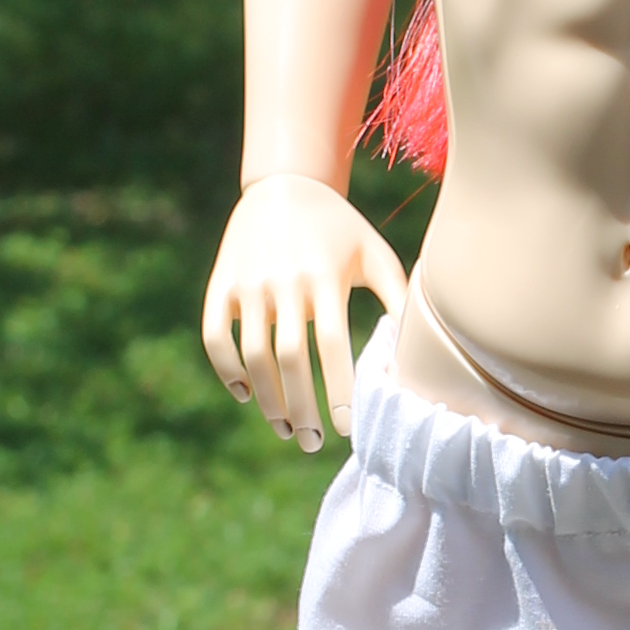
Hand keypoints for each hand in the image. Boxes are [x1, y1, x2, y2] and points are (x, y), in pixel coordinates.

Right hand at [201, 173, 407, 451]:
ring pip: (253, 356)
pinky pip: (216, 337)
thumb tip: (414, 356)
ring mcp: (249, 283)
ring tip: (284, 429)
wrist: (285, 185)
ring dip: (267, 401)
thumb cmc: (342, 230)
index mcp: (326, 277)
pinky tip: (246, 394)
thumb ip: (398, 300)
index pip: (332, 346)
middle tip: (312, 443)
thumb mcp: (376, 255)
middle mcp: (285, 281)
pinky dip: (227, 370)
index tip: (348, 428)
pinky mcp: (221, 285)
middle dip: (301, 409)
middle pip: (290, 359)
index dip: (339, 392)